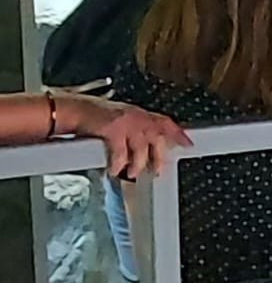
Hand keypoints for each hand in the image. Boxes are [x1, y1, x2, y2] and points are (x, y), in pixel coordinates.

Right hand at [65, 95, 190, 178]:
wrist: (72, 109)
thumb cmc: (93, 117)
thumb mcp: (120, 120)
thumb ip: (136, 131)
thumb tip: (147, 151)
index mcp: (139, 114)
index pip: (165, 122)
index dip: (178, 133)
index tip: (188, 144)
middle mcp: (135, 116)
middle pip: (157, 138)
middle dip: (158, 157)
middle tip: (157, 171)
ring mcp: (125, 122)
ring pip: (140, 148)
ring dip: (137, 164)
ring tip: (132, 173)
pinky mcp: (113, 129)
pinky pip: (120, 152)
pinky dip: (118, 164)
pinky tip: (114, 170)